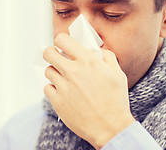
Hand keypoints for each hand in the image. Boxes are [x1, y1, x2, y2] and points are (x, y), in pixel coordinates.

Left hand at [43, 33, 135, 148]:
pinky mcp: (57, 101)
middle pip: (48, 53)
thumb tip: (96, 49)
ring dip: (55, 72)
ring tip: (64, 78)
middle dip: (51, 52)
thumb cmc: (116, 100)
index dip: (62, 40)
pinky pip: (47, 88)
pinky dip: (54, 88)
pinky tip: (64, 91)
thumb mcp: (118, 74)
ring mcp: (63, 86)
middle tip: (57, 57)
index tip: (63, 44)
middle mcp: (73, 71)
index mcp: (88, 61)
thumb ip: (107, 57)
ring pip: (48, 71)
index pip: (63, 40)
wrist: (110, 127)